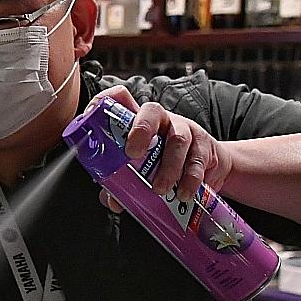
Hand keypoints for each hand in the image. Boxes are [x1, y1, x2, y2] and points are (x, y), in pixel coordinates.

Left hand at [98, 85, 231, 208]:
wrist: (207, 169)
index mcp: (139, 122)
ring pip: (178, 139)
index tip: (93, 115)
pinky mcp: (204, 146)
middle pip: (152, 111)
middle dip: (141, 130)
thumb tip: (112, 200)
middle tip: (132, 154)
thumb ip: (123, 183)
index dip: (107, 101)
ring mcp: (184, 130)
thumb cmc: (165, 164)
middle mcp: (162, 120)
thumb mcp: (142, 169)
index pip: (122, 99)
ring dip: (167, 166)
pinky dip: (189, 179)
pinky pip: (197, 160)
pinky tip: (183, 193)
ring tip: (159, 189)